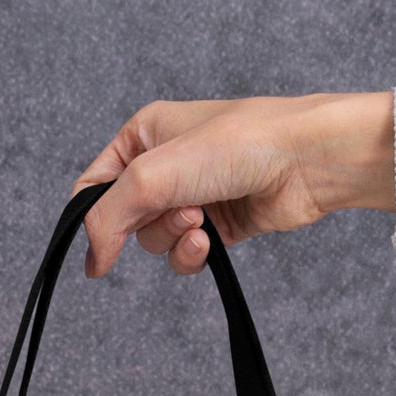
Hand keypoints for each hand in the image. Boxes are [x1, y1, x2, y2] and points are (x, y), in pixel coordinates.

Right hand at [72, 91, 395, 277]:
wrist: (304, 160)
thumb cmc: (236, 144)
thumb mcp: (152, 176)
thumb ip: (109, 217)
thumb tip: (91, 260)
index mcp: (143, 135)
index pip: (95, 185)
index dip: (92, 220)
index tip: (99, 251)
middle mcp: (166, 164)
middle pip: (127, 219)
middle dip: (150, 224)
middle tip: (181, 209)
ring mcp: (194, 195)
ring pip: (157, 241)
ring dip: (174, 240)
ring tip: (203, 220)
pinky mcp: (219, 224)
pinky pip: (186, 255)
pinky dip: (193, 255)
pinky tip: (211, 240)